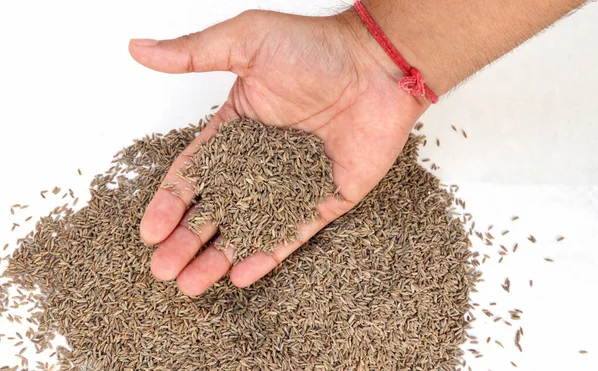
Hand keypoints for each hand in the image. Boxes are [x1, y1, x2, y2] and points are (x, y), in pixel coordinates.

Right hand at [129, 9, 427, 295]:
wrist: (378, 66)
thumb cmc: (314, 48)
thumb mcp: (246, 41)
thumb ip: (192, 54)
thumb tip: (138, 48)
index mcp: (237, 130)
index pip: (196, 174)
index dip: (171, 203)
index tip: (149, 232)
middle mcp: (260, 161)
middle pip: (215, 208)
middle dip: (186, 241)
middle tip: (163, 270)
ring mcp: (292, 184)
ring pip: (248, 227)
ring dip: (218, 257)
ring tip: (189, 285)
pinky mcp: (325, 199)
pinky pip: (292, 233)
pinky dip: (267, 254)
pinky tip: (240, 277)